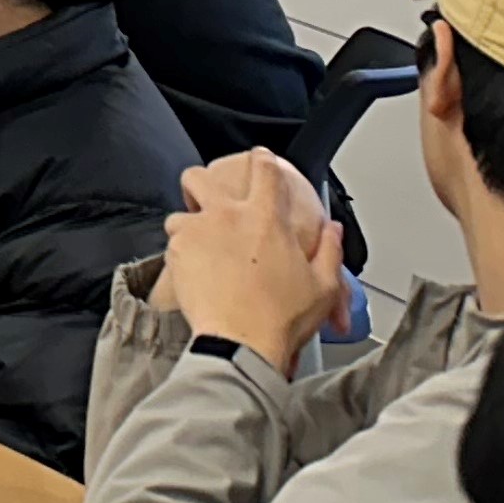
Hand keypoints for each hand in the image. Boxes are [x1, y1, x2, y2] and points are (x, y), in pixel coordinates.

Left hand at [162, 149, 342, 373]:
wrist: (240, 343)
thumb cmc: (281, 318)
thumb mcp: (323, 285)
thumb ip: (329, 250)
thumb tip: (332, 230)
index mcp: (267, 218)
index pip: (263, 170)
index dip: (261, 159)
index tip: (258, 158)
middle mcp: (227, 217)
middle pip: (198, 176)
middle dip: (199, 182)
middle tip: (207, 198)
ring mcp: (197, 233)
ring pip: (179, 213)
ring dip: (188, 224)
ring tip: (200, 244)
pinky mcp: (176, 254)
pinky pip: (171, 242)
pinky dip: (180, 251)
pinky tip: (194, 268)